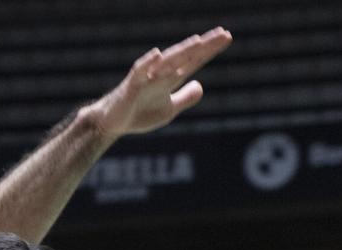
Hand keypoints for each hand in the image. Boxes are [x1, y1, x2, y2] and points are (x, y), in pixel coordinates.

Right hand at [85, 27, 231, 137]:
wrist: (114, 123)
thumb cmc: (140, 113)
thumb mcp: (169, 109)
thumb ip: (185, 97)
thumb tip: (201, 85)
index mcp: (171, 79)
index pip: (195, 61)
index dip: (210, 50)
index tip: (227, 37)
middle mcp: (161, 74)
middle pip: (186, 57)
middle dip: (203, 46)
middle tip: (223, 33)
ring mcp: (146, 78)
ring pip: (166, 62)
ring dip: (181, 52)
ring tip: (198, 42)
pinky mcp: (131, 86)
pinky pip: (139, 72)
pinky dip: (148, 63)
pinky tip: (158, 55)